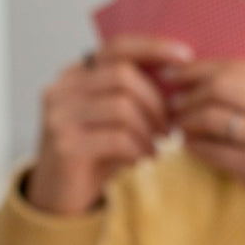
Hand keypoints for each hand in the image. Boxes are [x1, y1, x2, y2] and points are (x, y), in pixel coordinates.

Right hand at [26, 36, 193, 215]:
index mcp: (73, 76)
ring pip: (122, 107)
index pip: (116, 47)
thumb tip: (179, 74)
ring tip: (156, 146)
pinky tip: (141, 160)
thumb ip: (133, 94)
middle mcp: (60, 90)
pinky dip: (138, 149)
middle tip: (170, 126)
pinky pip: (117, 139)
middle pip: (123, 76)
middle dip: (156, 101)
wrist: (57, 196)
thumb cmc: (92, 154)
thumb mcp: (112, 120)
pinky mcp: (65, 146)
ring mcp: (59, 117)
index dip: (153, 47)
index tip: (187, 56)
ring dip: (149, 129)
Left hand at [167, 59, 244, 222]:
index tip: (174, 74)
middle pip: (222, 86)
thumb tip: (208, 79)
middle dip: (189, 93)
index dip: (200, 68)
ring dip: (187, 121)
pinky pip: (212, 150)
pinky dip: (194, 147)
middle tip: (172, 104)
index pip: (240, 67)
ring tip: (179, 128)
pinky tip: (188, 148)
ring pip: (212, 116)